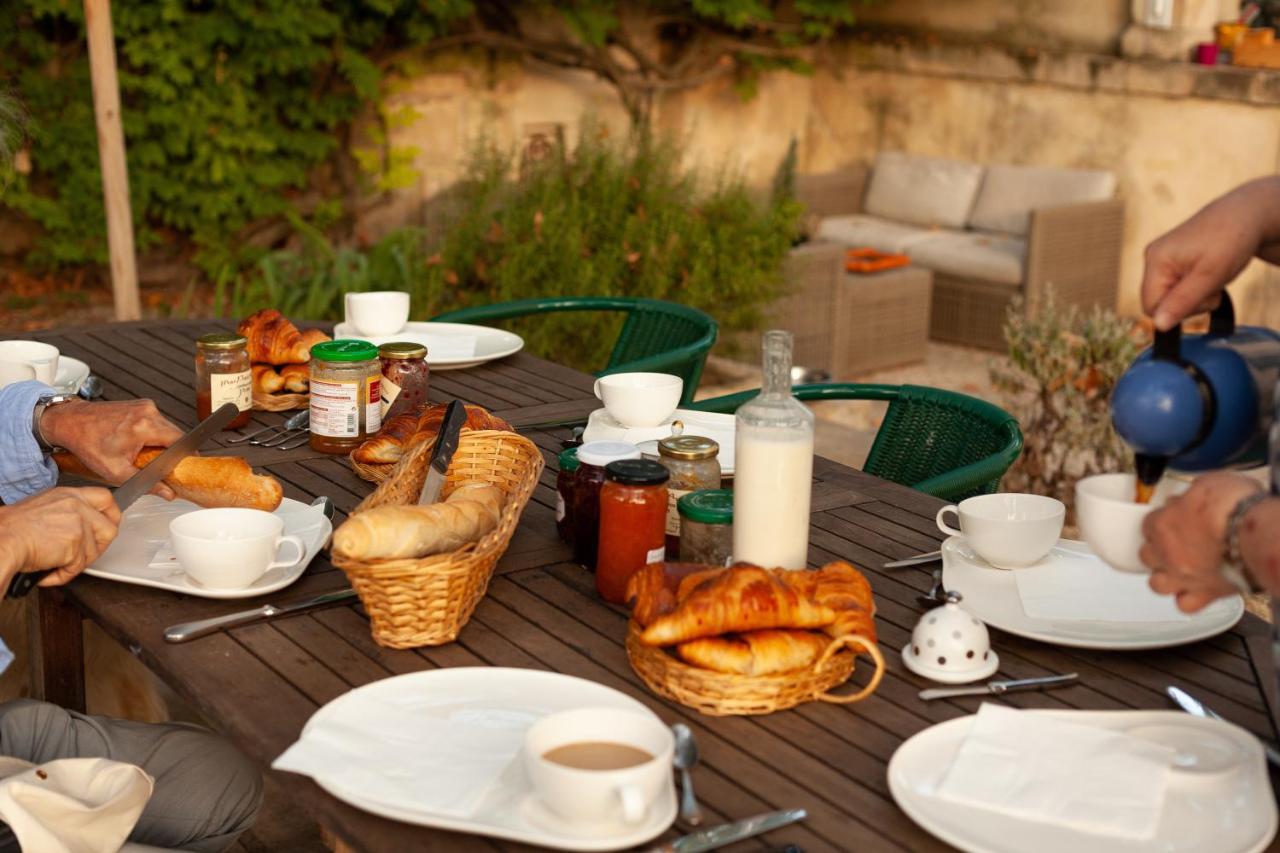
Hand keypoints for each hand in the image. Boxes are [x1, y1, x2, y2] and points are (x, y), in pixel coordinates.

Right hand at [0, 487, 121, 587]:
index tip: (108, 526)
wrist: (1, 540)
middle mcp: (77, 506)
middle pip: (109, 529)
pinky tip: (47, 572)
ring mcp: (79, 524)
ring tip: (54, 565)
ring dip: (75, 564)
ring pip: (92, 553)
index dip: (111, 515)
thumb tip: (79, 525)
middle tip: (82, 557)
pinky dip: (62, 575)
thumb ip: (67, 512)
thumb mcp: (43, 507)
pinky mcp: (75, 544)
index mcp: (70, 495)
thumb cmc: (12, 528)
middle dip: (99, 548)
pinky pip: (77, 567)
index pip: (105, 498)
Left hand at [40, 399, 183, 498]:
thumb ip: (146, 484)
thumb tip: (168, 493)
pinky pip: (157, 421)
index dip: (186, 455)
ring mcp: (145, 405)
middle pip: (176, 434)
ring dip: (162, 441)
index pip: (180, 441)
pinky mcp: (141, 404)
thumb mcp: (116, 470)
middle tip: (160, 464)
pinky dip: (153, 432)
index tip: (186, 466)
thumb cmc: (88, 443)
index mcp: (144, 426)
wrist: (70, 421)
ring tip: (145, 452)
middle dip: (171, 450)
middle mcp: (148, 412)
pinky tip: (139, 442)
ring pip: (167, 427)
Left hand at [1139, 473, 1263, 611]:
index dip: (1160, 523)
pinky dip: (1189, 599)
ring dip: (1166, 578)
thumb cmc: (1236, 506)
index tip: (1170, 521)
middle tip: (1174, 546)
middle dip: (1158, 551)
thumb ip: (1189, 495)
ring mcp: (1183, 576)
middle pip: (1147, 556)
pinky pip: (1185, 605)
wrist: (1257, 533)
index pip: (1147, 525)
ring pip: (1157, 584)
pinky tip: (1198, 591)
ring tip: (1180, 572)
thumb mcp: (1206, 484)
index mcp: (1162, 524)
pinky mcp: (1205, 594)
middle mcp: (1167, 553)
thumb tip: (1185, 499)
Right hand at [1141, 176, 1279, 330]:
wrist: (1246, 214)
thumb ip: (1182, 302)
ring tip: (1213, 278)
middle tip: (1212, 287)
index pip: (1151, 307)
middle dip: (1188, 303)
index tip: (1204, 297)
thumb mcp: (1209, 277)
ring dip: (1194, 296)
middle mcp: (1153, 258)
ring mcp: (1162, 257)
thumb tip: (1158, 326)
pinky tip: (1208, 274)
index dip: (1178, 311)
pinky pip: (1176, 285)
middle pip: (1160, 302)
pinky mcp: (1173, 258)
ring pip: (1170, 296)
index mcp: (1156, 260)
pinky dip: (1195, 286)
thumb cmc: (1230, 241)